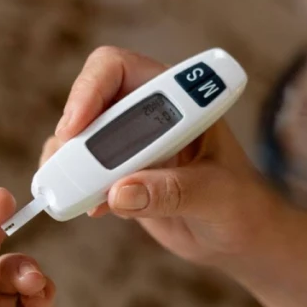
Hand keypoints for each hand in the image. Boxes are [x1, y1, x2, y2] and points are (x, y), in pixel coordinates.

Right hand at [42, 46, 285, 270]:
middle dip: (72, 135)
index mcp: (175, 96)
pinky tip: (92, 210)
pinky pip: (79, 174)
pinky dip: (73, 190)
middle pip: (86, 103)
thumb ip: (172, 191)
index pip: (117, 69)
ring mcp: (128, 145)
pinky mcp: (117, 177)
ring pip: (76, 139)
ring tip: (75, 196)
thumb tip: (120, 192)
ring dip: (66, 165)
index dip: (89, 89)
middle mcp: (145, 113)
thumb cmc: (241, 204)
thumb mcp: (215, 195)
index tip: (76, 127)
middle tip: (70, 171)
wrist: (238, 237)